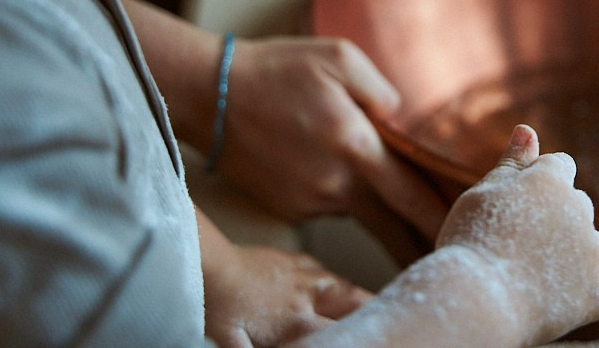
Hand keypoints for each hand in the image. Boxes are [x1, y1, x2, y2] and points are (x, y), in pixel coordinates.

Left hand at [199, 210, 371, 347]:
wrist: (208, 264)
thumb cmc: (219, 309)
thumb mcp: (237, 346)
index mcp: (298, 322)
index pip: (342, 333)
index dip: (362, 336)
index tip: (377, 337)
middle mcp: (309, 297)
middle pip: (354, 303)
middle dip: (374, 310)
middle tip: (391, 315)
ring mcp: (302, 274)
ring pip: (341, 284)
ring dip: (355, 296)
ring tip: (369, 303)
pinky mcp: (291, 259)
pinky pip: (320, 269)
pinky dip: (329, 279)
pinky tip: (328, 283)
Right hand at [219, 36, 447, 246]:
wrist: (211, 94)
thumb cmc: (279, 69)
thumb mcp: (341, 58)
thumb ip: (382, 91)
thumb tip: (399, 118)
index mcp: (355, 145)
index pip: (411, 194)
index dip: (440, 215)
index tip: (463, 226)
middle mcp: (335, 183)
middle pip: (391, 226)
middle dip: (420, 240)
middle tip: (445, 246)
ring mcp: (309, 201)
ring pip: (358, 211)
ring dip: (376, 207)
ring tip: (389, 194)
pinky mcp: (289, 208)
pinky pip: (328, 206)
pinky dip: (340, 195)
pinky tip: (329, 169)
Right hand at [437, 125, 598, 343]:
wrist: (477, 297)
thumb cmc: (471, 240)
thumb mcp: (484, 193)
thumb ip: (512, 164)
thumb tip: (527, 129)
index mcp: (551, 181)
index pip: (561, 165)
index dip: (542, 178)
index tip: (522, 197)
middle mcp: (579, 212)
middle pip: (581, 205)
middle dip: (560, 216)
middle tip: (520, 240)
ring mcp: (589, 256)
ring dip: (589, 250)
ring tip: (561, 267)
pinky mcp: (592, 296)